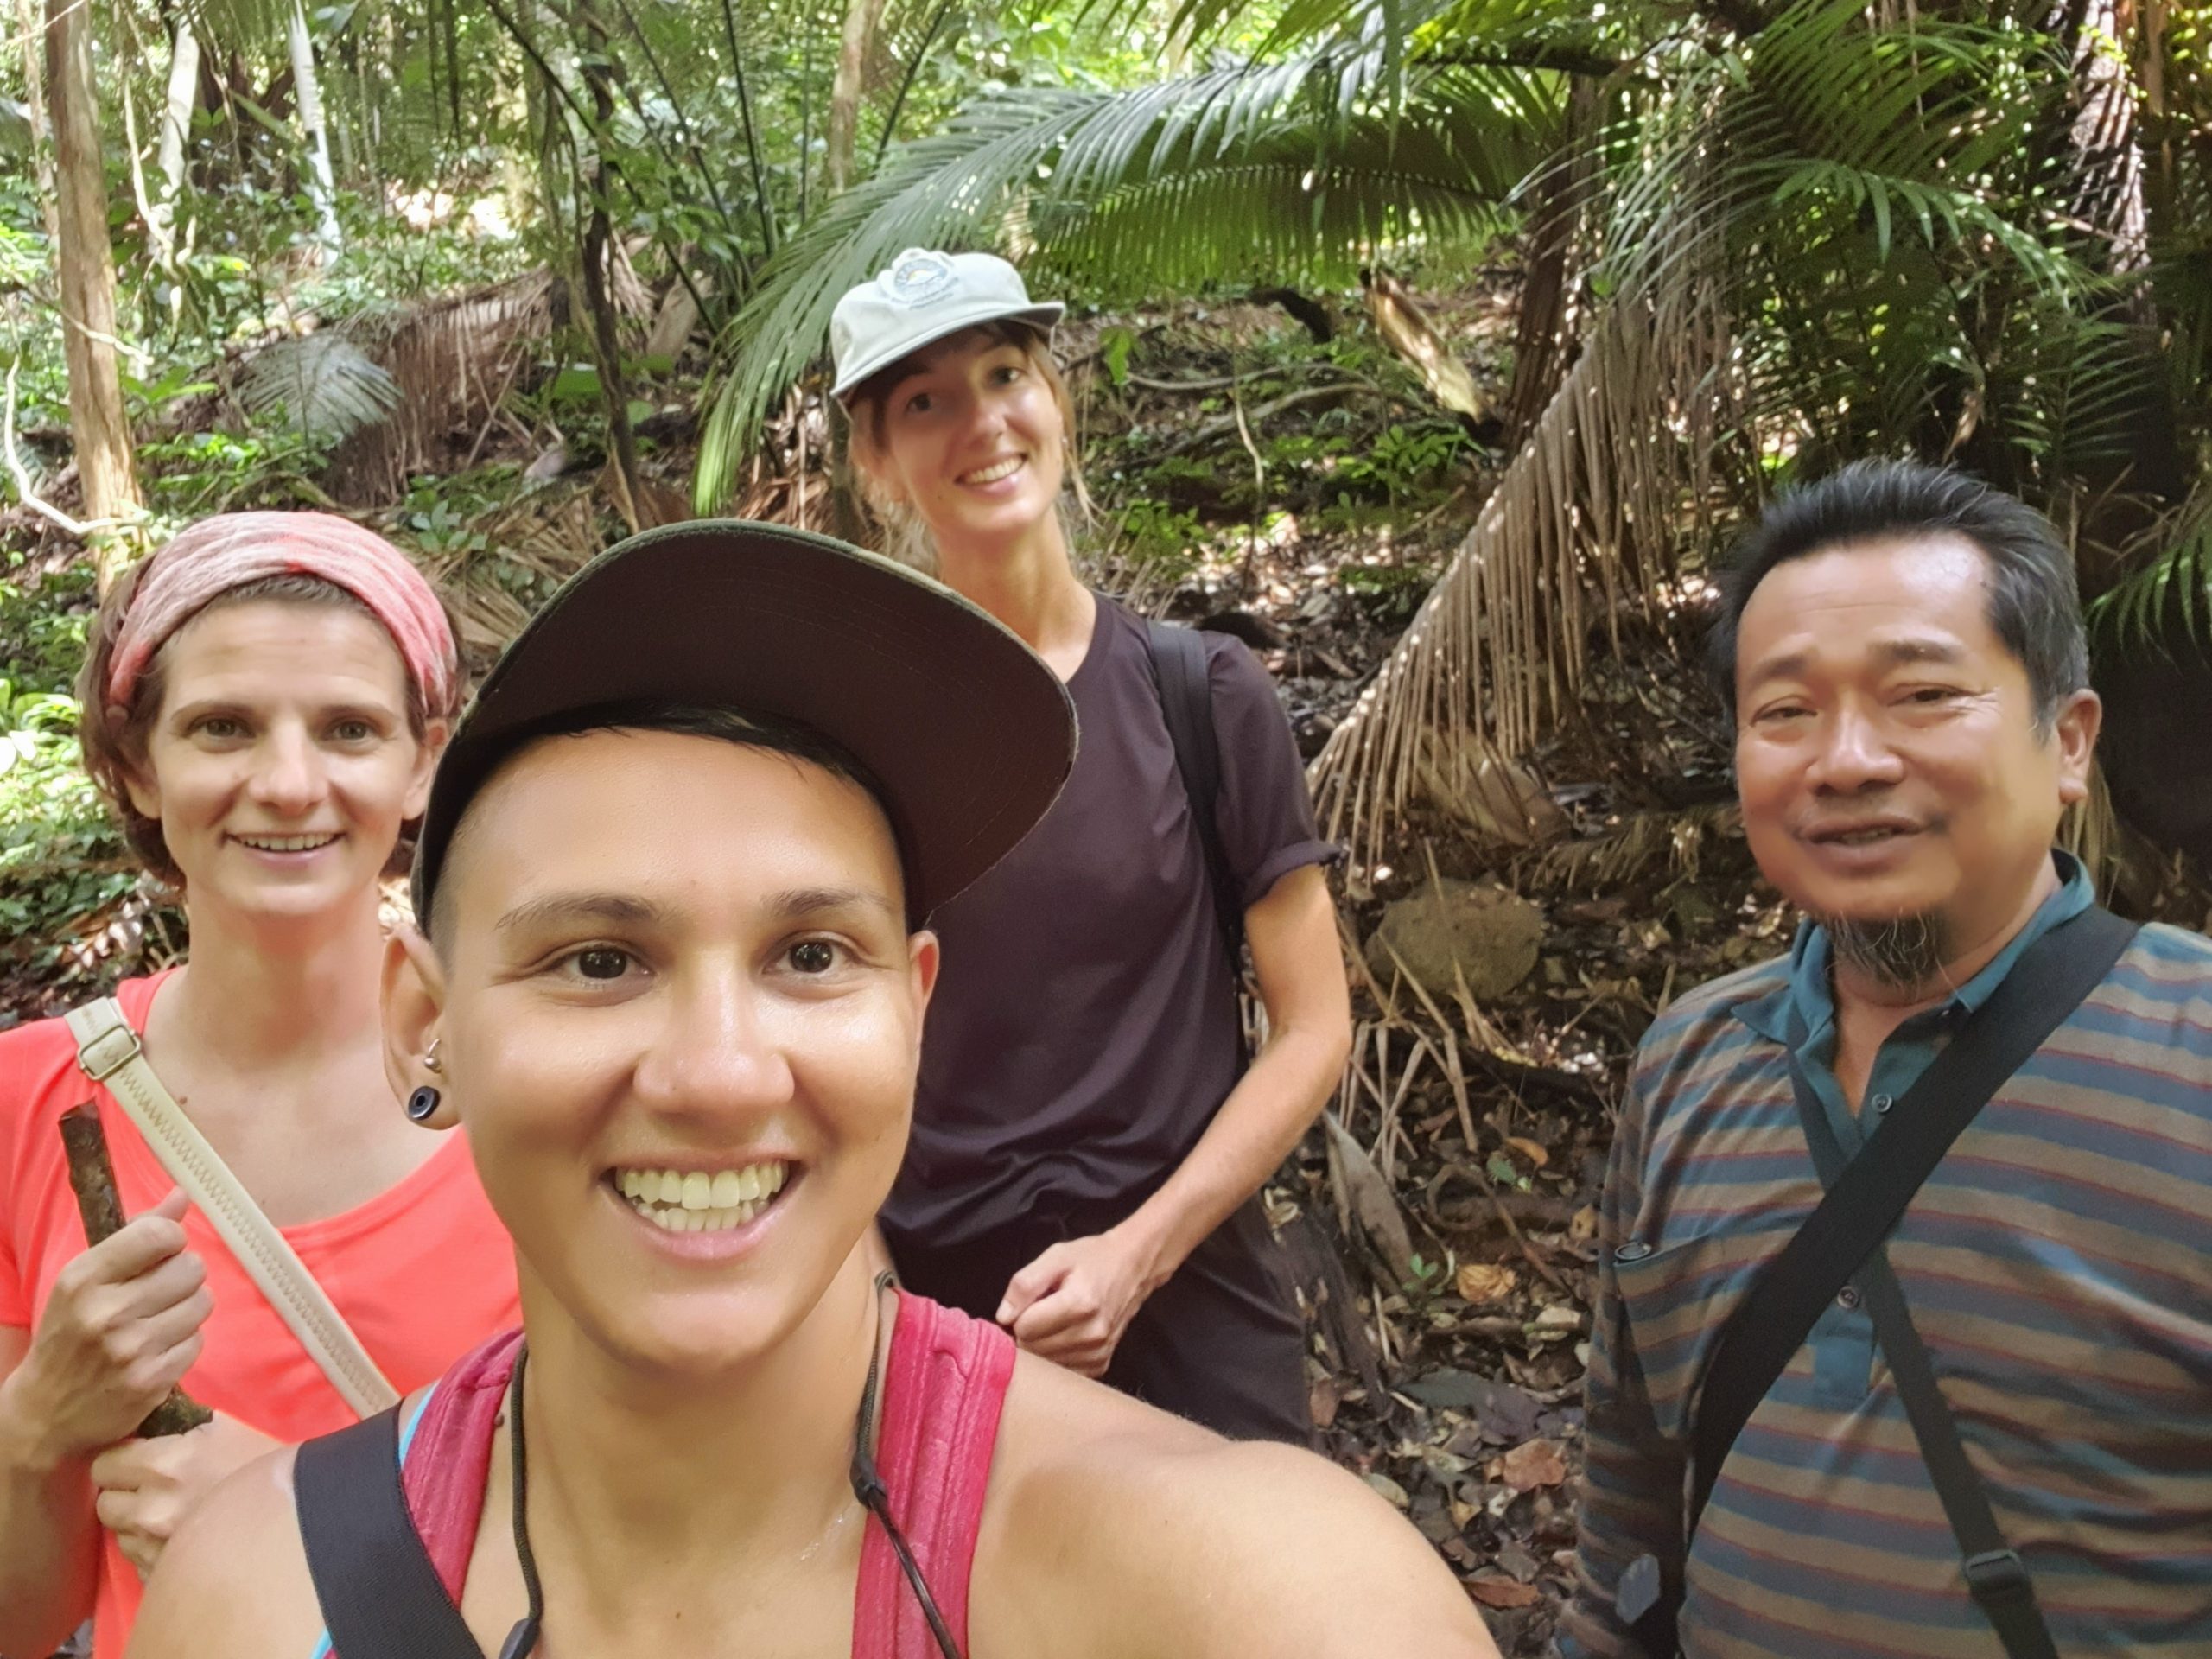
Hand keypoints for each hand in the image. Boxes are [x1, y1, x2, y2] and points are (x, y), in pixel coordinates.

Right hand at [8, 1191, 210, 1466]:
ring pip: (202, 1303)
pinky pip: (198, 1341)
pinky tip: (158, 1350)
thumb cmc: (69, 1334)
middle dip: (183, 1276)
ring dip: (187, 1309)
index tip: (162, 1253)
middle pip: (191, 1268)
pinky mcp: (152, 1381)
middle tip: (160, 1292)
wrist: (44, 1412)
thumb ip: (136, 1234)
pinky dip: (185, 1343)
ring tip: (158, 1321)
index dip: (172, 1240)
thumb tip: (182, 1196)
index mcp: (84, 1279)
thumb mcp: (85, 1279)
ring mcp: (131, 1350)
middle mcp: (106, 1313)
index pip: (159, 1235)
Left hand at [90, 1414, 279, 1577]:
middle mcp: (152, 1509)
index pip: (104, 1465)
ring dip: (136, 1524)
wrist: (300, 1507)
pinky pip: (138, 1561)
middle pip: (106, 1503)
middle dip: (124, 1493)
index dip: (121, 1459)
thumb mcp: (220, 1427)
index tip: (137, 1459)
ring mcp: (157, 1548)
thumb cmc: (260, 1461)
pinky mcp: (165, 1575)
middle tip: (152, 1487)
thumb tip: (145, 1409)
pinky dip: (151, 1550)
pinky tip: (179, 1537)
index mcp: (165, 1465)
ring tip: (169, 1514)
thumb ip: (175, 1421)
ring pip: (119, 1534)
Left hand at [997, 1226, 1163, 1377]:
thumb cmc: (1092, 1259)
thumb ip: (1024, 1284)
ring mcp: (1098, 1353)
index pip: (1024, 1328)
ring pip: (1045, 1364)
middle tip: (1040, 1311)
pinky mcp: (1101, 1365)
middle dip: (1028, 1331)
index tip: (1030, 1303)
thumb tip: (1003, 1317)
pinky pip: (1062, 1372)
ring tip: (1054, 1322)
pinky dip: (1056, 1357)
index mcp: (1079, 1303)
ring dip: (1041, 1346)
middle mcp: (1092, 1334)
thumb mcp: (1055, 1257)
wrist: (1133, 1268)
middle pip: (1033, 1349)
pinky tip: (1064, 1337)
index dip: (1019, 1314)